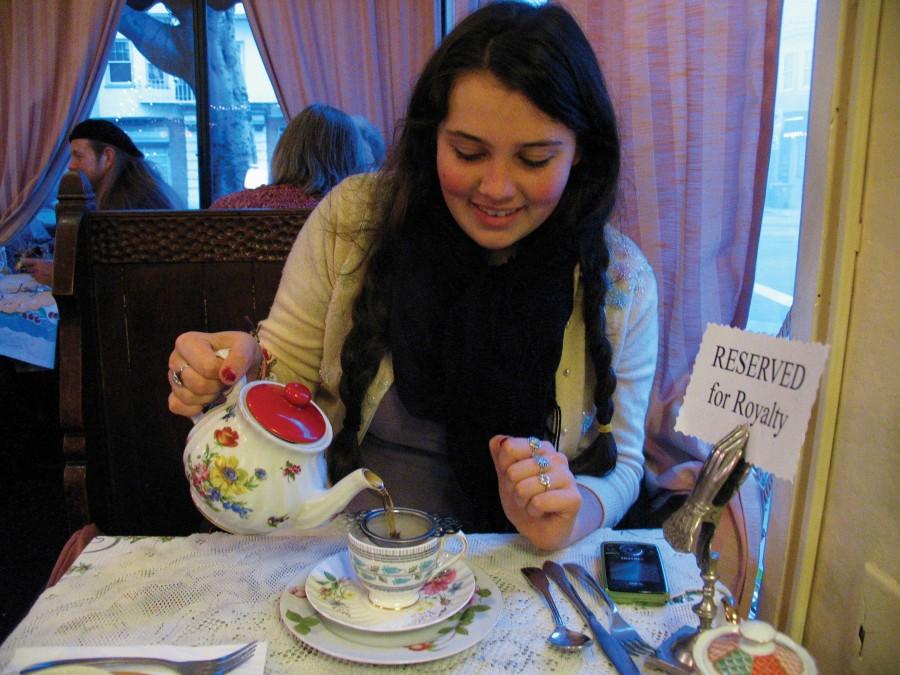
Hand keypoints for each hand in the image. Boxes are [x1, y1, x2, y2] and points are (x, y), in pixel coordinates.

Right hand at [167, 330, 259, 417]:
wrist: (239, 366)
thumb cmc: (238, 352)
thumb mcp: (246, 346)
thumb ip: (240, 357)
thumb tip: (227, 376)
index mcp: (188, 342)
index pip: (207, 367)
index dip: (225, 373)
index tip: (231, 369)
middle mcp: (175, 359)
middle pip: (198, 384)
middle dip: (218, 387)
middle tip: (226, 381)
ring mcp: (172, 379)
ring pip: (188, 398)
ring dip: (210, 398)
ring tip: (219, 389)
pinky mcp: (173, 397)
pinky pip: (178, 407)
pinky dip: (196, 408)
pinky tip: (208, 401)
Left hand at [489, 435, 585, 550]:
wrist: (542, 528)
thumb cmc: (526, 500)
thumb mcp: (507, 477)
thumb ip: (501, 456)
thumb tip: (498, 439)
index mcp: (541, 448)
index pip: (510, 447)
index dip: (504, 469)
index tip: (514, 479)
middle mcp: (556, 458)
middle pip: (514, 471)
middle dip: (513, 490)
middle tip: (525, 496)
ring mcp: (567, 476)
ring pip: (525, 487)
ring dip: (523, 502)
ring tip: (533, 504)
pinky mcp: (574, 498)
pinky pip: (539, 501)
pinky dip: (534, 511)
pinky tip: (542, 512)